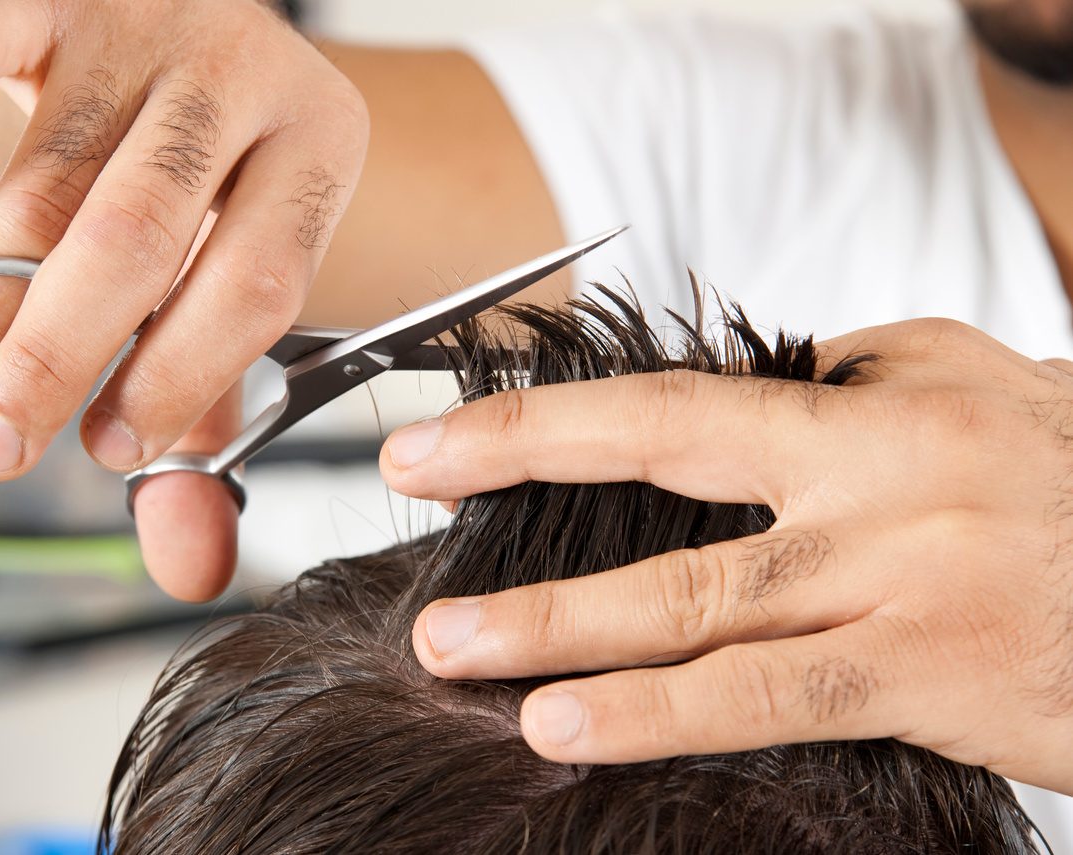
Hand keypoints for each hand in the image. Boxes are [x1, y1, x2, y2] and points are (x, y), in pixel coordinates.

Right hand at [0, 0, 367, 598]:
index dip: (180, 376)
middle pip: (140, 238)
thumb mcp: (230, 286)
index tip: (107, 449)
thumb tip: (193, 571)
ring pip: (47, 179)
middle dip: (55, 359)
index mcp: (318, 149)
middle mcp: (244, 76)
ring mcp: (144, 21)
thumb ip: (208, 413)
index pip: (255, 284)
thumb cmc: (211, 188)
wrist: (183, 32)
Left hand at [380, 318, 1072, 794]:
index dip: (539, 421)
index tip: (438, 442)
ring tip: (459, 652)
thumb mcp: (965, 387)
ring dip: (561, 629)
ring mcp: (895, 582)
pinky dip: (660, 715)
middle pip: (659, 481)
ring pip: (696, 605)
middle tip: (413, 517)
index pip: (664, 404)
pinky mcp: (925, 677)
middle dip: (518, 495)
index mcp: (865, 411)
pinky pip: (768, 698)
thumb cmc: (1068, 476)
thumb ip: (845, 379)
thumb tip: (738, 386)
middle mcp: (871, 486)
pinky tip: (576, 731)